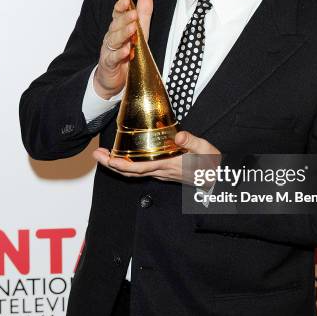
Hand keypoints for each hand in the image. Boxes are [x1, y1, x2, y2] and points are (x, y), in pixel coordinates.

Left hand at [93, 131, 220, 183]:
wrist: (219, 179)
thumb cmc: (212, 165)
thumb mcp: (206, 149)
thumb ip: (193, 142)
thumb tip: (179, 136)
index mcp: (169, 165)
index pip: (139, 168)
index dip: (122, 165)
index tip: (108, 159)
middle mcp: (162, 172)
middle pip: (131, 172)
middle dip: (112, 165)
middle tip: (97, 155)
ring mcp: (162, 174)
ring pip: (134, 173)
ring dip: (117, 166)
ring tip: (105, 155)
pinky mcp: (164, 172)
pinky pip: (141, 172)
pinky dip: (128, 166)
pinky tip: (125, 158)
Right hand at [94, 0, 152, 98]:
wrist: (114, 78)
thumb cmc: (126, 53)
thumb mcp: (139, 33)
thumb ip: (143, 15)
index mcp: (118, 28)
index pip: (117, 14)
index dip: (120, 7)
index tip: (126, 1)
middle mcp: (112, 37)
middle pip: (116, 26)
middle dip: (124, 19)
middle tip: (134, 14)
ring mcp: (109, 50)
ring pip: (115, 40)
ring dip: (124, 34)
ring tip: (133, 29)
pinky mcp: (109, 64)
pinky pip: (114, 58)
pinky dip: (120, 54)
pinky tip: (127, 50)